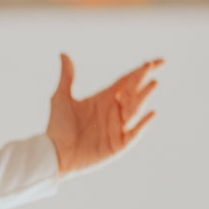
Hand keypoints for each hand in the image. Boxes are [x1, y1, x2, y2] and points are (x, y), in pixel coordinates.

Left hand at [45, 54, 162, 174]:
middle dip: (144, 79)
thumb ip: (67, 77)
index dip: (140, 71)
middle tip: (153, 65)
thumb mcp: (61, 98)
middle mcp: (114, 111)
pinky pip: (134, 133)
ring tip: (153, 84)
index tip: (153, 62)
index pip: (127, 81)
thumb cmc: (58, 126)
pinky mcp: (118, 145)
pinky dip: (143, 124)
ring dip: (144, 96)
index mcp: (104, 98)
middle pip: (133, 92)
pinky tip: (151, 113)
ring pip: (135, 109)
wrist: (54, 153)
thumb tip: (63, 54)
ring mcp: (118, 128)